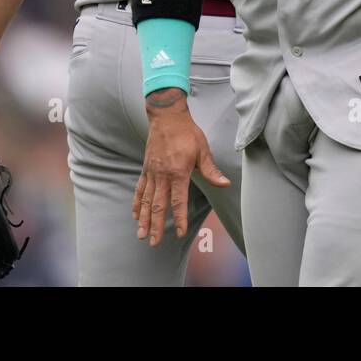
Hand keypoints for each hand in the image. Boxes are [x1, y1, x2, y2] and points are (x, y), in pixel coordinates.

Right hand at [133, 89, 229, 246]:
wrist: (166, 117)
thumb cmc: (187, 133)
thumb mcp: (203, 150)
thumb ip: (211, 170)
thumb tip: (225, 184)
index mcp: (178, 172)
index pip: (178, 201)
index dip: (180, 218)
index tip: (180, 233)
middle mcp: (162, 175)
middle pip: (159, 205)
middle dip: (156, 226)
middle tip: (153, 243)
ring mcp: (152, 172)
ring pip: (147, 200)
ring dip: (144, 219)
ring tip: (141, 235)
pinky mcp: (146, 169)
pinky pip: (140, 189)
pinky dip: (137, 203)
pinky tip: (135, 215)